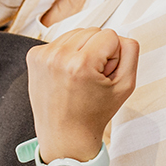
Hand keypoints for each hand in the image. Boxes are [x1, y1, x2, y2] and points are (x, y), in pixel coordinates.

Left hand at [26, 28, 139, 162]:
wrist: (65, 135)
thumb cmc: (95, 113)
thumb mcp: (126, 85)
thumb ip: (131, 51)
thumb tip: (119, 35)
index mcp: (81, 63)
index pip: (110, 35)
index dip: (114, 56)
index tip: (104, 76)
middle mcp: (59, 56)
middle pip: (92, 31)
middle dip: (98, 51)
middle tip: (93, 78)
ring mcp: (43, 55)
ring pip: (76, 33)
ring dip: (83, 50)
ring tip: (79, 76)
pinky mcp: (34, 56)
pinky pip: (60, 41)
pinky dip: (67, 54)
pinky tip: (66, 75)